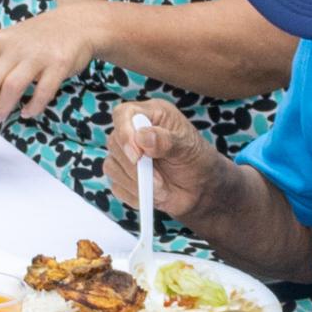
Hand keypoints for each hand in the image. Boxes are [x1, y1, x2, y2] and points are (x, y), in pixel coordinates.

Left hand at [0, 6, 104, 129]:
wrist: (78, 24)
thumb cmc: (41, 38)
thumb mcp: (13, 44)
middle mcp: (15, 47)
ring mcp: (37, 55)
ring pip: (11, 87)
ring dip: (2, 107)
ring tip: (0, 118)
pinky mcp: (58, 64)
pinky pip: (42, 92)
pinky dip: (33, 107)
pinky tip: (28, 112)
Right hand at [102, 97, 227, 216]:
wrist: (200, 189)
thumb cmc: (197, 160)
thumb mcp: (188, 148)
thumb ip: (167, 141)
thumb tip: (142, 137)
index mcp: (151, 115)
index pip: (123, 114)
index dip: (125, 133)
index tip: (137, 156)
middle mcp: (134, 132)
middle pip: (114, 142)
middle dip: (134, 166)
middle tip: (158, 180)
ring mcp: (126, 155)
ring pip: (111, 166)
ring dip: (135, 183)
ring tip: (161, 190)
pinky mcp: (123, 176)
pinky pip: (116, 186)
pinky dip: (134, 195)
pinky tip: (152, 197)